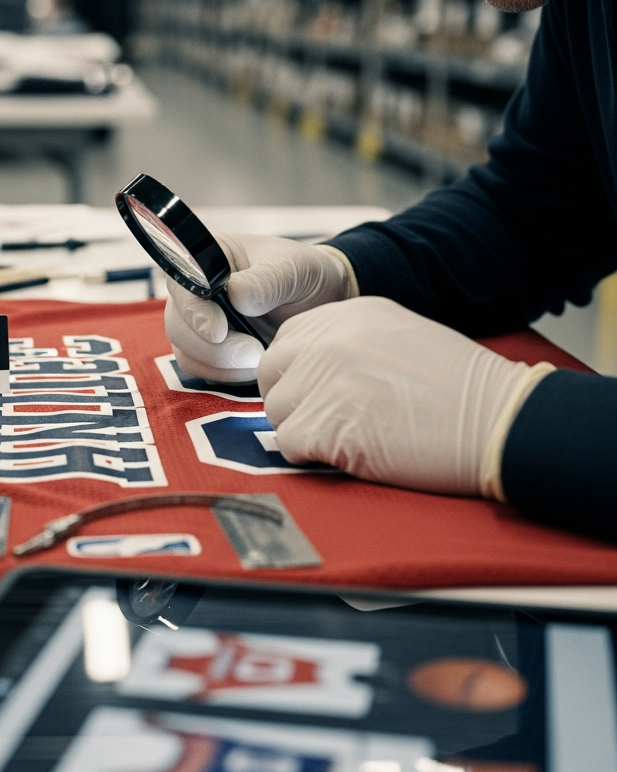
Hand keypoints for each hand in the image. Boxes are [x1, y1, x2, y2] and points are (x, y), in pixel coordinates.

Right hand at [165, 233, 354, 382]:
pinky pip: (202, 370)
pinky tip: (255, 365)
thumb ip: (263, 282)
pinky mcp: (209, 352)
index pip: (181, 286)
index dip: (193, 312)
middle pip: (178, 326)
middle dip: (213, 348)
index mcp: (205, 259)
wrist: (322, 300)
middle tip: (253, 353)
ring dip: (222, 365)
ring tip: (260, 357)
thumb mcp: (291, 269)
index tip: (219, 332)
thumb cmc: (303, 274)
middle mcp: (193, 292)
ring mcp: (198, 324)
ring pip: (187, 353)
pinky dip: (227, 375)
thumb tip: (234, 297)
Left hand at [257, 296, 547, 495]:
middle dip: (291, 401)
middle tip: (325, 422)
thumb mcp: (400, 337)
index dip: (296, 373)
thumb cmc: (461, 390)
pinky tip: (348, 454)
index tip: (318, 393)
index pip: (288, 340)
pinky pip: (289, 443)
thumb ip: (350, 343)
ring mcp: (324, 378)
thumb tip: (310, 371)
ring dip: (303, 431)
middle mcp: (330, 338)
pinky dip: (311, 457)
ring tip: (348, 438)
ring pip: (278, 411)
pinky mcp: (325, 423)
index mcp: (349, 314)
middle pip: (272, 373)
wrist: (498, 420)